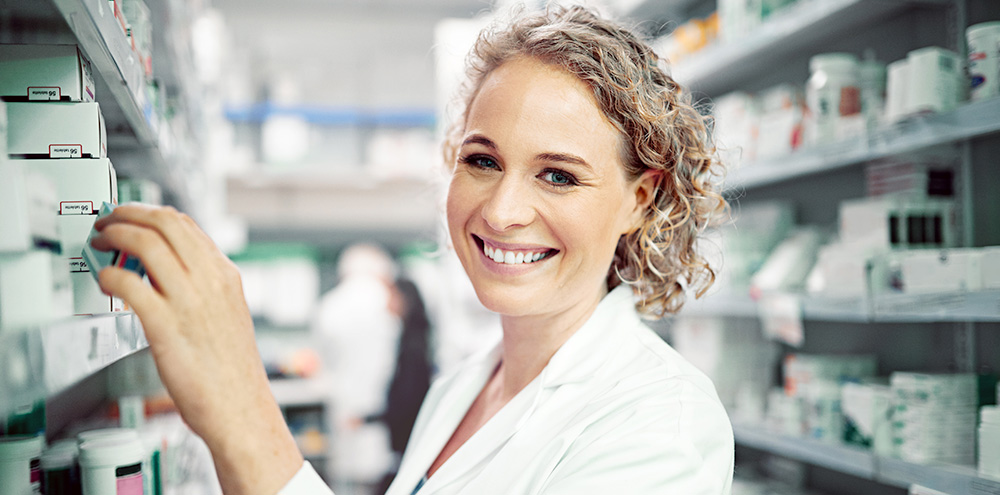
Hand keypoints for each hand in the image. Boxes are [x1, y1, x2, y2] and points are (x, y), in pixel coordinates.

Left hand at [90, 204, 301, 494]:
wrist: (240, 408)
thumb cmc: (232, 372)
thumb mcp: (228, 314)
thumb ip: (204, 289)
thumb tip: (171, 272)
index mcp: (226, 276)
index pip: (186, 225)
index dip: (151, 214)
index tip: (133, 218)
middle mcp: (210, 281)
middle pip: (165, 223)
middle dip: (129, 214)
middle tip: (110, 222)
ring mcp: (189, 301)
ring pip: (146, 243)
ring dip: (115, 235)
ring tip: (102, 243)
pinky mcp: (166, 325)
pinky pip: (129, 284)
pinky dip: (109, 275)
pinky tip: (105, 281)